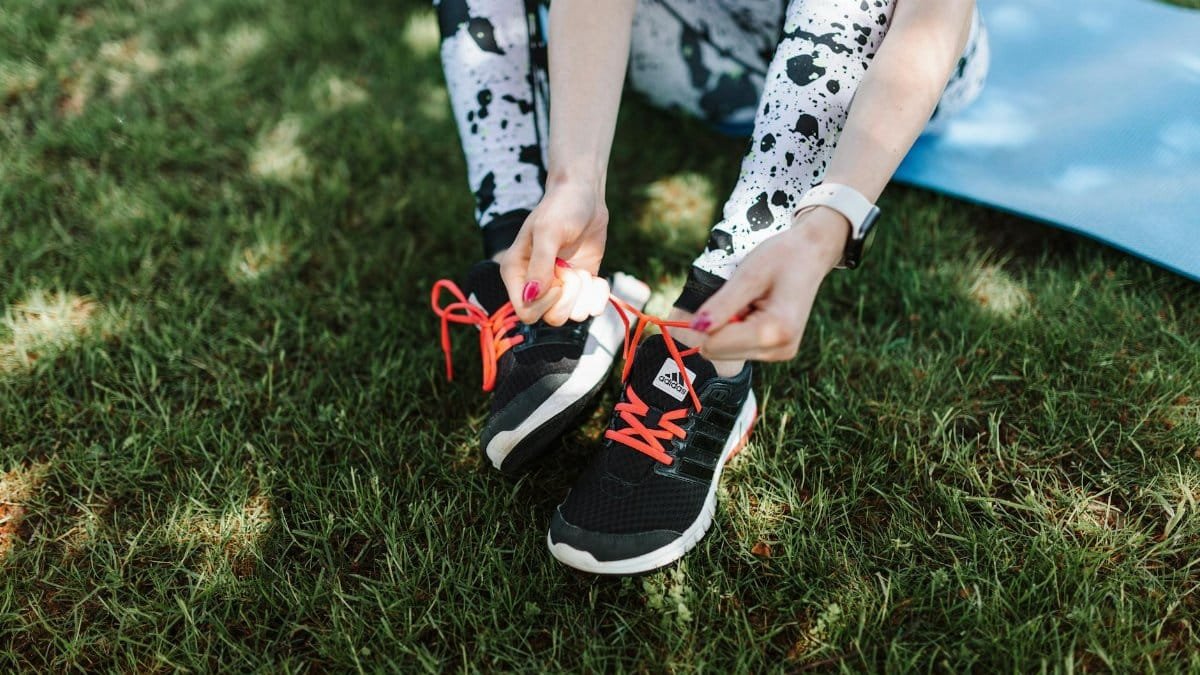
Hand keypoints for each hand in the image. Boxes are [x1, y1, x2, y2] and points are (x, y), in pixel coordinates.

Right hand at [500, 177, 610, 324]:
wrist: (584, 197)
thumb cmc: (560, 208)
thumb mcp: (547, 232)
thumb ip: (540, 265)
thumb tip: (531, 297)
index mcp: (515, 273)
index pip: (525, 312)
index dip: (544, 302)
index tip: (557, 273)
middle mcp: (535, 285)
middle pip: (550, 319)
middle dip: (568, 296)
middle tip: (570, 268)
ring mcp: (559, 288)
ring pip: (572, 316)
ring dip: (583, 294)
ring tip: (580, 269)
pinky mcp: (580, 287)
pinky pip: (591, 308)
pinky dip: (598, 296)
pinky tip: (596, 278)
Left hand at [692, 207, 848, 361]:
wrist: (811, 254)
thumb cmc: (782, 257)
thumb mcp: (748, 275)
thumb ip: (721, 305)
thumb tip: (695, 327)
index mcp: (775, 331)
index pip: (715, 343)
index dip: (709, 319)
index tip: (726, 296)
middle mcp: (780, 349)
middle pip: (719, 351)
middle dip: (720, 324)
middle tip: (743, 298)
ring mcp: (779, 354)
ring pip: (726, 351)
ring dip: (729, 326)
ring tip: (752, 301)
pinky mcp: (776, 352)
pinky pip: (738, 347)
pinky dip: (738, 328)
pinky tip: (755, 309)